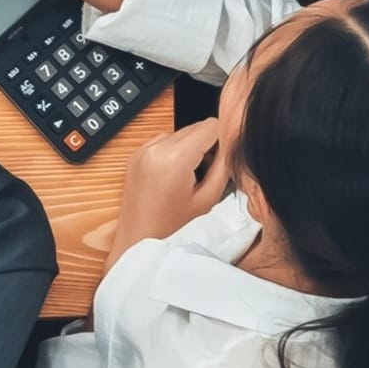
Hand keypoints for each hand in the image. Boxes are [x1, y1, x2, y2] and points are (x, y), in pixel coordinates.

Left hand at [112, 118, 232, 256]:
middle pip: (195, 127)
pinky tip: (177, 178)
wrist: (137, 242)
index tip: (228, 156)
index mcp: (173, 156)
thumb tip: (232, 143)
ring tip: (193, 179)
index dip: (225, 138)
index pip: (210, 125)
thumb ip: (223, 166)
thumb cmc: (173, 228)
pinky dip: (175, 153)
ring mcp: (142, 150)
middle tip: (210, 173)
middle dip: (208, 145)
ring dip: (192, 148)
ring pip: (181, 133)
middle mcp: (154, 147)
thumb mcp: (208, 198)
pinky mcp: (136, 155)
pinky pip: (164, 142)